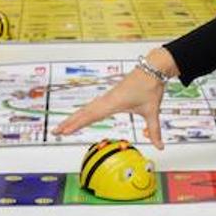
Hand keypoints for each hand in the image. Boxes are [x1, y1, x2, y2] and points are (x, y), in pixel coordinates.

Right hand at [54, 47, 173, 147]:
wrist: (152, 68)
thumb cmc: (150, 87)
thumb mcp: (153, 111)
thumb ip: (155, 131)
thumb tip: (160, 146)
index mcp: (114, 103)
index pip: (92, 116)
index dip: (78, 124)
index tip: (66, 131)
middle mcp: (108, 100)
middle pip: (84, 112)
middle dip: (70, 123)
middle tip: (56, 132)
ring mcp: (108, 97)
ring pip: (87, 109)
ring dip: (74, 117)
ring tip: (62, 127)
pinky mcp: (110, 96)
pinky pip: (93, 106)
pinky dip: (84, 112)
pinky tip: (79, 117)